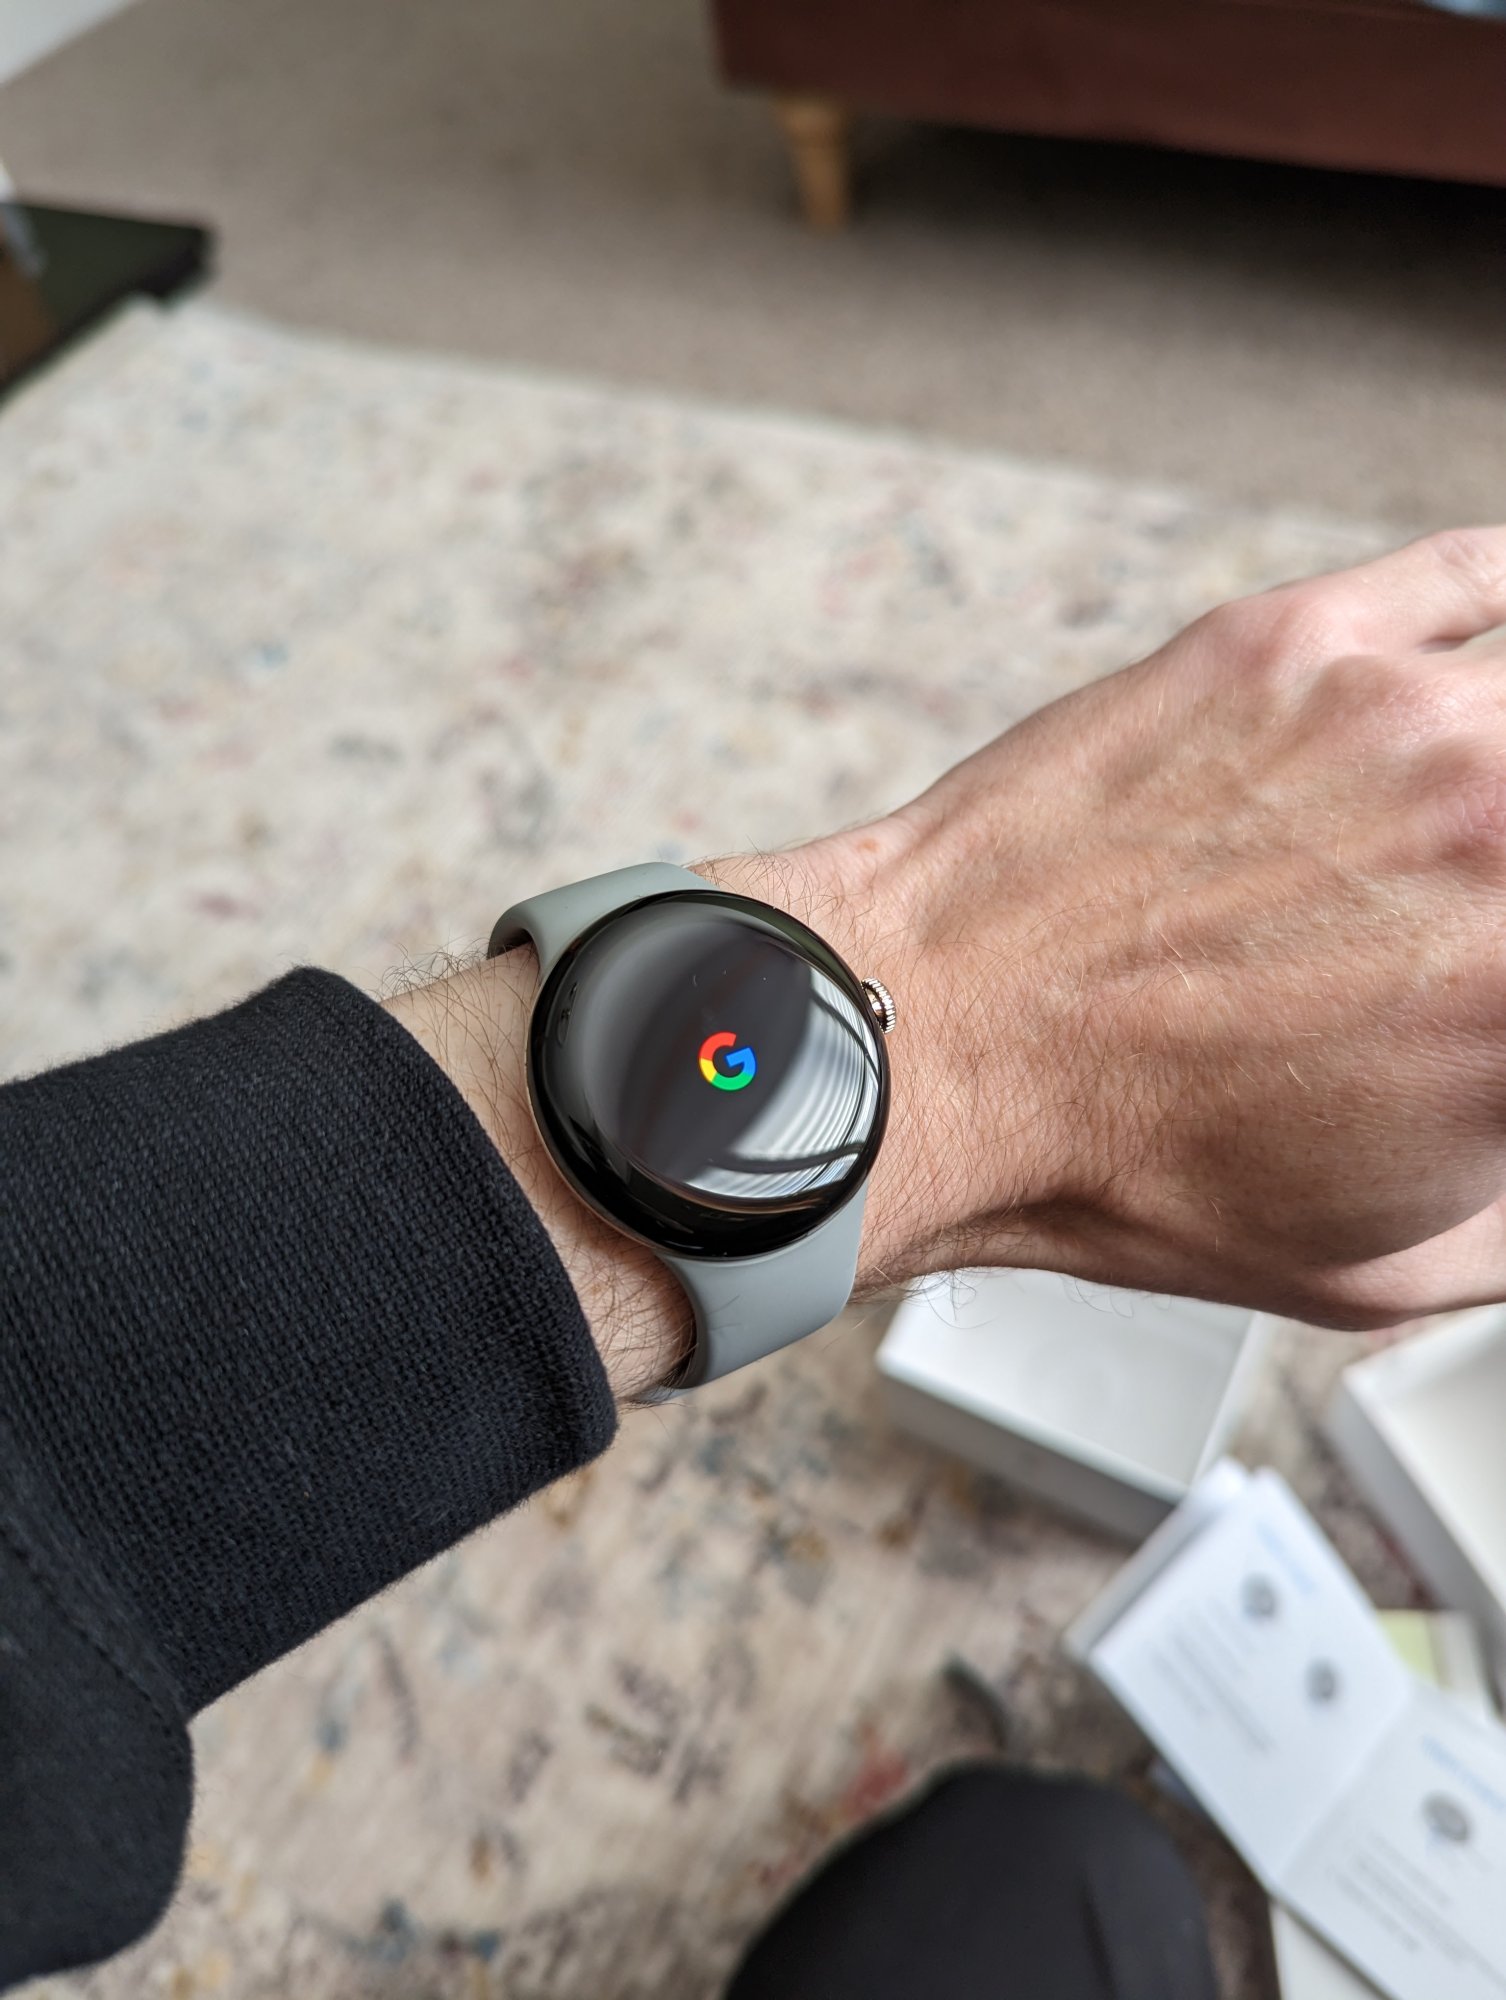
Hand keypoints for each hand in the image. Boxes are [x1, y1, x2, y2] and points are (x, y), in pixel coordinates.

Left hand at [397, 528, 1505, 1395]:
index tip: (1486, 976)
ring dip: (1498, 764)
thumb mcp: (1380, 1262)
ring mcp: (1394, 717)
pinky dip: (1490, 613)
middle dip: (1501, 880)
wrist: (931, 1052)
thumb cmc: (1117, 1160)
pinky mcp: (1289, 643)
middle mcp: (1495, 832)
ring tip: (1454, 819)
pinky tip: (1459, 673)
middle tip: (1463, 917)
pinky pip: (1466, 576)